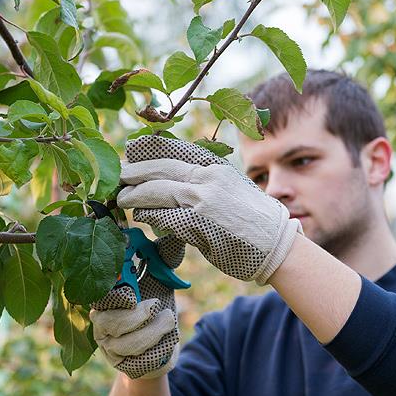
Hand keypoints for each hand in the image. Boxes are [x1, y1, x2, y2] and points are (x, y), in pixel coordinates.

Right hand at [89, 234, 184, 378]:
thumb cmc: (156, 307)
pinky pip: (139, 361)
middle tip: (157, 306)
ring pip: (127, 343)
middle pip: (110, 322)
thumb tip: (175, 234)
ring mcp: (110, 347)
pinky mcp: (123, 366)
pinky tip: (166, 341)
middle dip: (138, 315)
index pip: (99, 296)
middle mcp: (100, 323)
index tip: (133, 292)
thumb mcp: (160, 280)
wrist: (161, 346)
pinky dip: (159, 349)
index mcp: (105, 298)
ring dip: (154, 331)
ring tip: (169, 320)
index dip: (115, 295)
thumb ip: (163, 258)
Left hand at [117, 135, 302, 284]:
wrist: (277, 244)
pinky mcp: (197, 224)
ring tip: (123, 198)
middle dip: (135, 173)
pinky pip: (164, 217)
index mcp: (216, 167)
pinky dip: (149, 216)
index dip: (150, 152)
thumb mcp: (231, 189)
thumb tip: (175, 185)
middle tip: (118, 176)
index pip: (175, 152)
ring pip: (157, 191)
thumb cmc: (255, 221)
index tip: (132, 152)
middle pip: (160, 169)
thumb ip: (204, 184)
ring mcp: (202, 200)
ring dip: (135, 196)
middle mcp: (207, 178)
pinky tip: (141, 217)